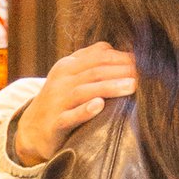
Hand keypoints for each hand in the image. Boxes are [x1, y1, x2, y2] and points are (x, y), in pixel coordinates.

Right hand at [7, 44, 139, 165]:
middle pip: (94, 72)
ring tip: (132, 85)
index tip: (146, 62)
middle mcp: (60, 81)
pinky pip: (69, 116)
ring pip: (84, 91)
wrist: (31, 130)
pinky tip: (100, 106)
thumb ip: (91, 60)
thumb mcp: (71, 76)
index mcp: (67, 66)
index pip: (98, 57)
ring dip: (110, 87)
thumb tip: (120, 48)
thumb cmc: (60, 100)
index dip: (123, 58)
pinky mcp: (54, 124)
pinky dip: (84, 111)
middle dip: (122, 71)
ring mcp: (56, 102)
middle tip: (147, 73)